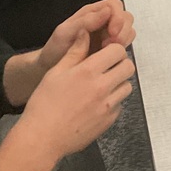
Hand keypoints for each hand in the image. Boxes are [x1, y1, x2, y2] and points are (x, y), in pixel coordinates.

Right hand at [12, 31, 135, 161]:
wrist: (42, 138)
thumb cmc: (45, 103)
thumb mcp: (56, 72)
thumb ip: (75, 51)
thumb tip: (86, 32)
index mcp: (88, 71)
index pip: (118, 51)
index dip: (113, 49)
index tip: (104, 53)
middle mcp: (102, 87)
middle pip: (128, 68)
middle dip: (119, 64)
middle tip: (107, 68)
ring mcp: (108, 106)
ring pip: (127, 87)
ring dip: (118, 83)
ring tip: (102, 86)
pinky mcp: (109, 121)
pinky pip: (120, 105)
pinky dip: (113, 102)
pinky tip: (97, 103)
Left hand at [38, 0, 135, 72]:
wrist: (50, 67)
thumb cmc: (55, 49)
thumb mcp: (65, 33)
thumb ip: (85, 21)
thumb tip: (106, 11)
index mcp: (91, 13)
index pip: (115, 6)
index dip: (117, 17)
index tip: (112, 32)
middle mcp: (102, 21)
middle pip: (125, 17)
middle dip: (123, 30)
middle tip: (112, 44)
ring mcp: (107, 34)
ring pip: (128, 30)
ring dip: (123, 40)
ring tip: (108, 51)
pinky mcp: (110, 48)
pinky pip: (124, 45)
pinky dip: (121, 50)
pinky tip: (109, 57)